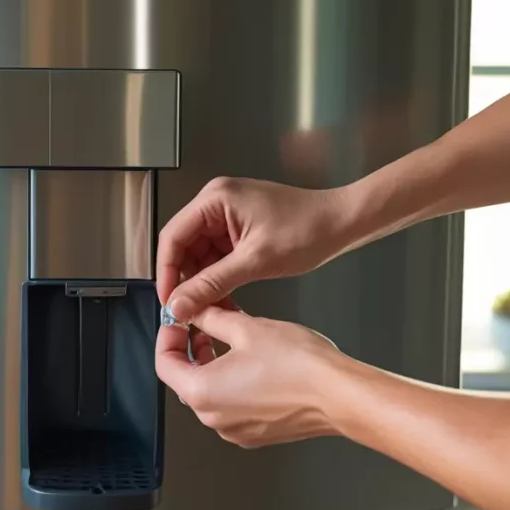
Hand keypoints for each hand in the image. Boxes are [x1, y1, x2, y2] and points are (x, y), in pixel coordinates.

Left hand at [155, 305, 347, 447]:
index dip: (167, 337)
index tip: (178, 322)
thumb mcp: (246, 328)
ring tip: (232, 338)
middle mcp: (213, 418)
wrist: (340, 395)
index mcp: (201, 392)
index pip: (164, 363)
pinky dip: (233, 383)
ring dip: (213, 365)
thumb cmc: (299, 366)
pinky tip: (252, 362)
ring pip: (210, 393)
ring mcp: (235, 430)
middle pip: (185, 379)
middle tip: (204, 324)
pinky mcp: (256, 433)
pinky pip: (232, 406)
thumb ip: (211, 318)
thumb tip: (195, 311)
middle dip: (192, 348)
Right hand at [156, 177, 349, 319]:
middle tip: (187, 310)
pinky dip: (218, 276)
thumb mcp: (255, 261)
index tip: (168, 301)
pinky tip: (223, 296)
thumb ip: (212, 284)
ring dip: (203, 281)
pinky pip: (217, 254)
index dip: (166, 273)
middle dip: (185, 279)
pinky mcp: (238, 226)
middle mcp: (215, 201)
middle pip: (183, 246)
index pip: (172, 238)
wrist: (343, 222)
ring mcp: (226, 213)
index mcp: (214, 199)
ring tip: (209, 308)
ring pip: (199, 254)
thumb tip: (179, 305)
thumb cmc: (308, 231)